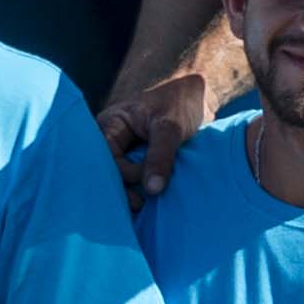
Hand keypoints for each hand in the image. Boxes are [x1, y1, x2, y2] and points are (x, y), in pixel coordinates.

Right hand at [100, 63, 222, 204]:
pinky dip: (140, 189)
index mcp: (110, 124)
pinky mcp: (136, 160)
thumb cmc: (180, 102)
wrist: (198, 97)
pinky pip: (132, 179)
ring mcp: (123, 151)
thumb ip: (160, 156)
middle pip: (107, 170)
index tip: (145, 180)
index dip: (122, 172)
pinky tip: (146, 203)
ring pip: (119, 177)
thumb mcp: (171, 127)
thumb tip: (152, 189)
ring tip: (142, 206)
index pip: (105, 156)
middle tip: (139, 204)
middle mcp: (110, 139)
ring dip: (130, 191)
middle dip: (121, 188)